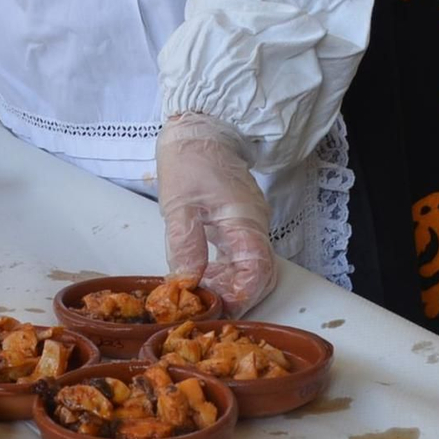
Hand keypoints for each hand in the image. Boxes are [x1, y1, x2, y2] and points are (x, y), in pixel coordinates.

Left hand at [157, 113, 276, 315]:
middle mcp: (254, 225)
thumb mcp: (178, 203)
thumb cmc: (189, 159)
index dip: (243, 295)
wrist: (200, 128)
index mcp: (244, 219)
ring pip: (250, 267)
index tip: (220, 309)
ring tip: (199, 292)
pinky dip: (225, 271)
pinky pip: (241, 255)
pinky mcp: (239, 222)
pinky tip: (203, 275)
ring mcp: (249, 224)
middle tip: (206, 307)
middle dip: (236, 296)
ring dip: (228, 284)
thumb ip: (185, 243)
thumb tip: (188, 281)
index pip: (258, 270)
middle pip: (259, 274)